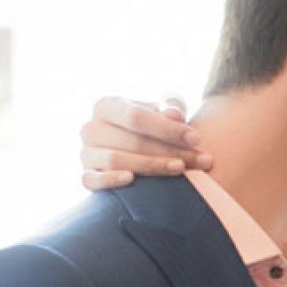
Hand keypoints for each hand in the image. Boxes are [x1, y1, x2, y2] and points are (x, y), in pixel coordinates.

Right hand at [80, 95, 211, 190]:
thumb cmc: (154, 127)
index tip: (197, 138)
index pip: (137, 117)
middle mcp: (91, 128)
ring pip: (116, 160)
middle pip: (132, 141)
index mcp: (107, 106)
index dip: (168, 128)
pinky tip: (132, 180)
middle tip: (201, 159)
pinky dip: (110, 180)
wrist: (137, 149)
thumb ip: (171, 108)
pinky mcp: (86, 176)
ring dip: (152, 166)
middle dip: (170, 151)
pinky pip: (91, 180)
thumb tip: (175, 115)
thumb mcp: (164, 111)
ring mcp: (86, 153)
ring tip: (181, 169)